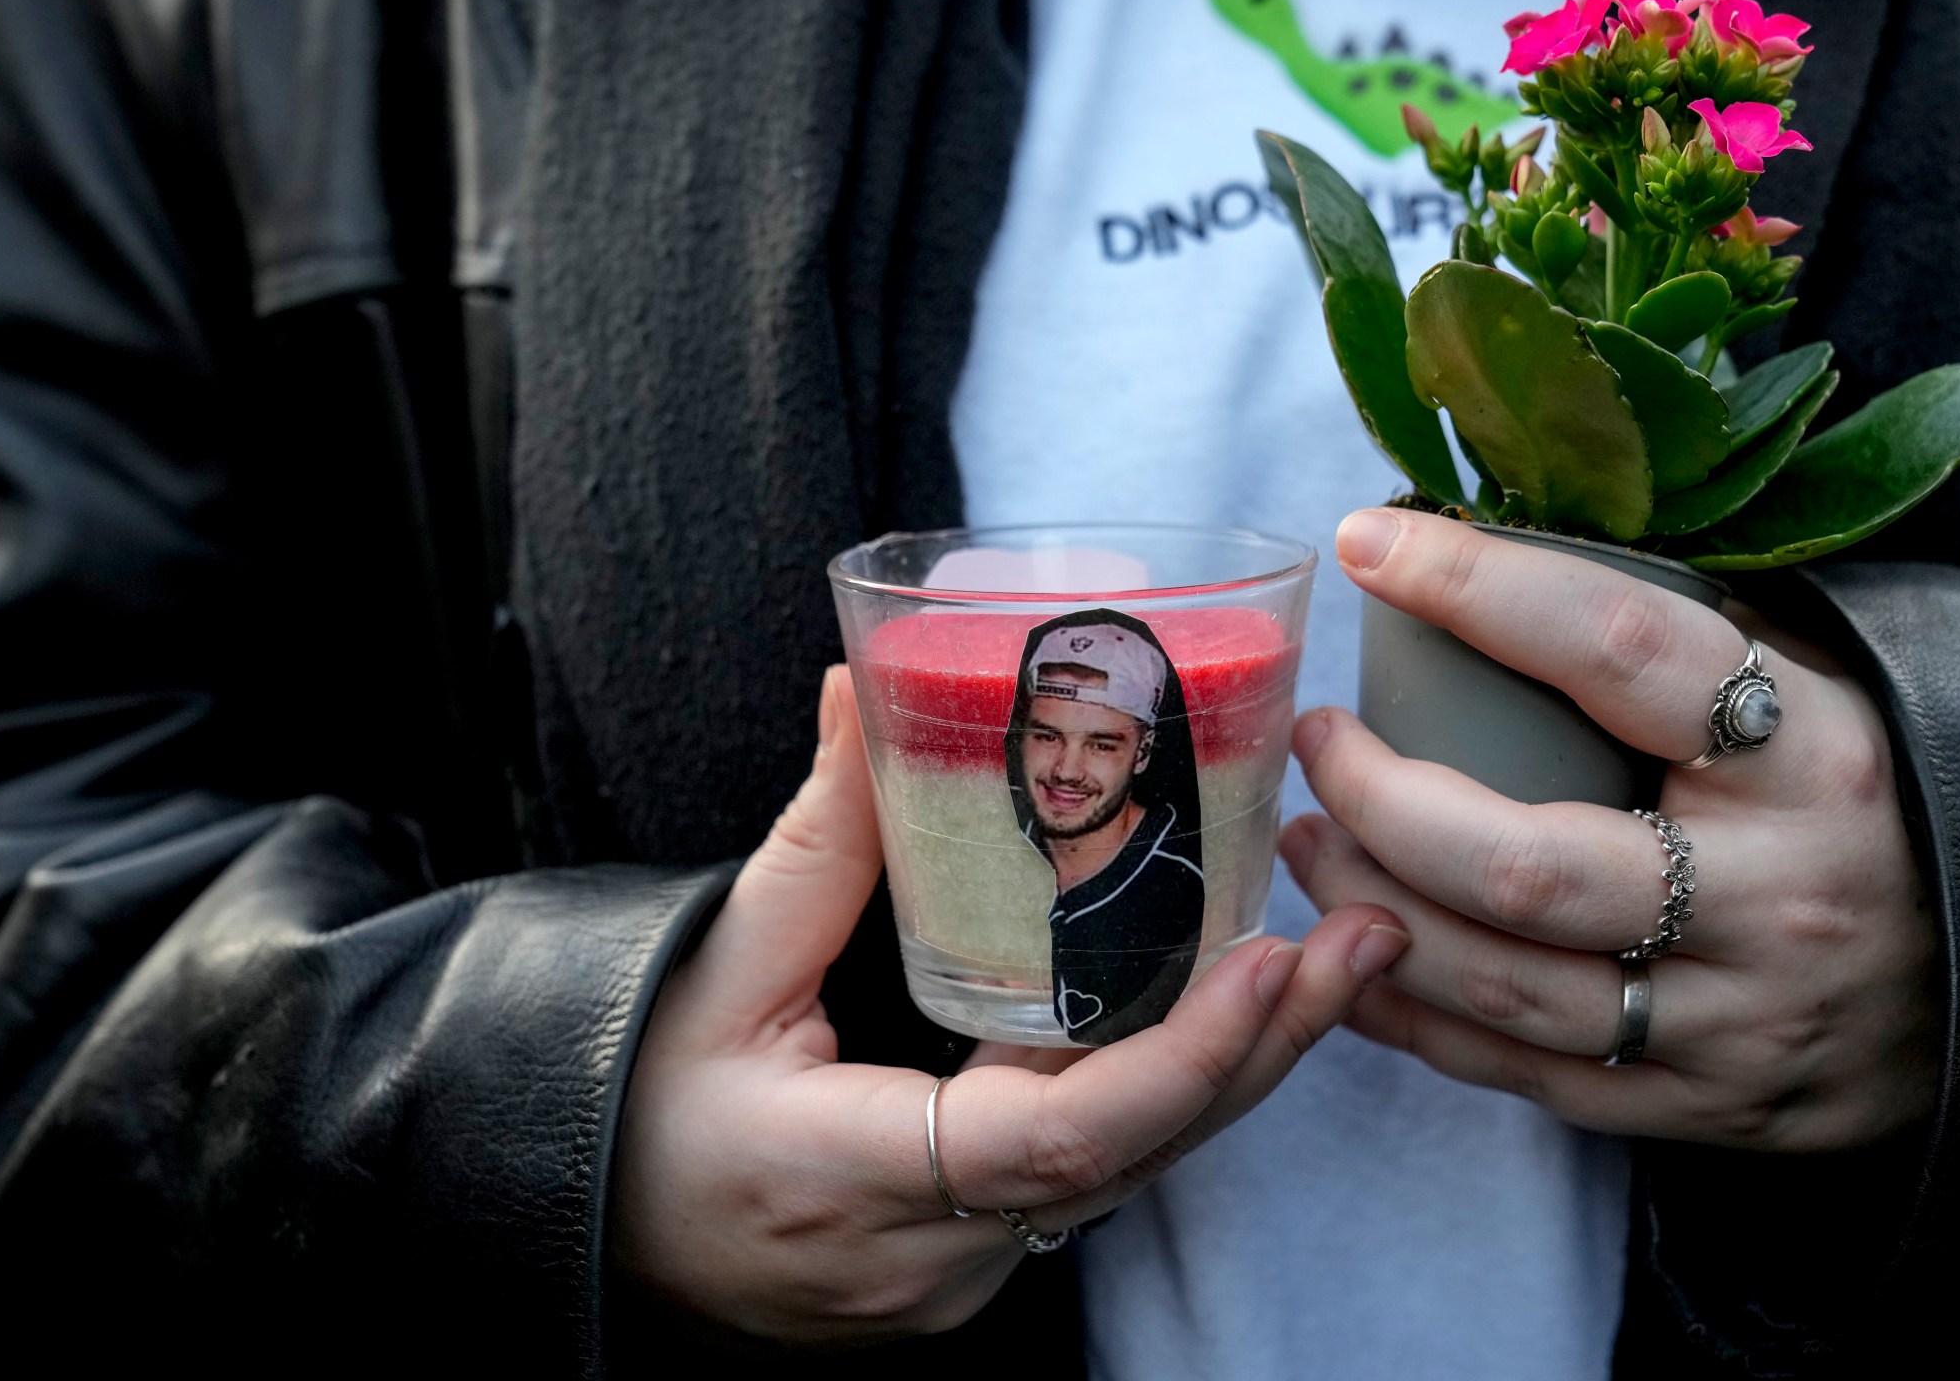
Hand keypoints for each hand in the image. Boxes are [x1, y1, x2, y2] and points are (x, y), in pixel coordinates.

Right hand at [610, 666, 1407, 1342]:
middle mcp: (926, 1253)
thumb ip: (815, 840)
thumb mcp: (716, 969)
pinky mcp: (977, 1259)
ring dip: (1237, 1064)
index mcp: (846, 1176)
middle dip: (1264, 1047)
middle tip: (1367, 934)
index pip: (1053, 1141)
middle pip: (1134, 1159)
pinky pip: (1098, 1177)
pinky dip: (1171, 1090)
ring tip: (1338, 955)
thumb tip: (862, 687)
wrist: (591, 1228)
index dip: (1179, 1057)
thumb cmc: (632, 1101)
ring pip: (1132, 1173)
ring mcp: (960, 1273)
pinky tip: (1238, 1007)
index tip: (1268, 962)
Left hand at [1283, 509, 1938, 1151]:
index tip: (1372, 546)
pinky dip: (1415, 1016)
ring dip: (1371, 914)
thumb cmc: (1868, 796)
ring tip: (1310, 844)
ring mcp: (1747, 1022)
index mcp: (1817, 754)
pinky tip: (1353, 953)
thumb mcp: (1815, 689)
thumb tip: (1484, 545)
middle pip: (1528, 865)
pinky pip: (1527, 1077)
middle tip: (1320, 743)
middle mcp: (1782, 896)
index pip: (1621, 649)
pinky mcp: (1715, 1112)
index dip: (1481, 588)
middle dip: (1384, 802)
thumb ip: (1680, 638)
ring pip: (1509, 988)